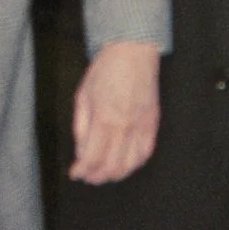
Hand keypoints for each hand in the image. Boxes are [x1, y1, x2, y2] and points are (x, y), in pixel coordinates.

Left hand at [70, 40, 159, 182]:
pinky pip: (146, 153)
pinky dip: (135, 164)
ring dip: (116, 174)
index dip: (83, 171)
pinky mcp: (152, 123)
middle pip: (112, 166)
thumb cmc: (106, 70)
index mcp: (104, 118)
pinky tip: (125, 164)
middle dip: (97, 177)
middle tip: (88, 176)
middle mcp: (125, 126)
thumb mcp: (82, 95)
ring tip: (104, 173)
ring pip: (131, 165)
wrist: (132, 52)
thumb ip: (81, 127)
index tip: (76, 173)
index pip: (93, 158)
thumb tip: (81, 151)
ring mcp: (141, 126)